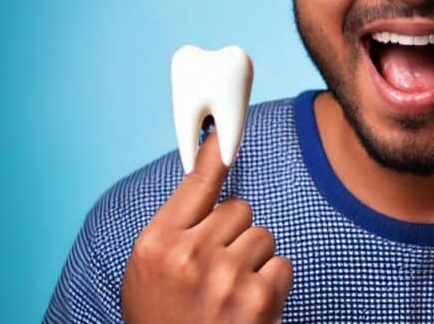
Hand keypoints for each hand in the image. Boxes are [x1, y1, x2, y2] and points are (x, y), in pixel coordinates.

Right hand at [121, 130, 292, 322]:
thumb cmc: (166, 319)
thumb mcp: (151, 272)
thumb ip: (177, 227)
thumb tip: (207, 174)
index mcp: (157, 244)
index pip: (197, 184)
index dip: (215, 154)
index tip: (226, 128)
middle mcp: (189, 254)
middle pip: (240, 209)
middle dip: (235, 235)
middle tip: (216, 272)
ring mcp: (225, 275)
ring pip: (264, 236)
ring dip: (254, 261)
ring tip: (229, 294)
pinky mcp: (258, 296)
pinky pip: (282, 264)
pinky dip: (271, 285)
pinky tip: (249, 308)